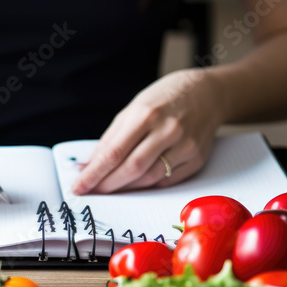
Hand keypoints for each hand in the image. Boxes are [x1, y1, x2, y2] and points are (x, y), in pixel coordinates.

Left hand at [72, 69, 223, 194]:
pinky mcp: (197, 158)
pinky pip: (166, 181)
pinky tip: (136, 184)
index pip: (113, 152)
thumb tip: (87, 166)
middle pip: (131, 168)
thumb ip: (110, 140)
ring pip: (149, 178)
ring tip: (111, 188)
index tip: (79, 186)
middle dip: (108, 185)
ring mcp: (185, 145)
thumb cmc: (164, 100)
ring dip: (126, 188)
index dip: (93, 174)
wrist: (207, 94)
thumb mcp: (132, 111)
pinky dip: (147, 185)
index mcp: (146, 114)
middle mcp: (168, 130)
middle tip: (92, 192)